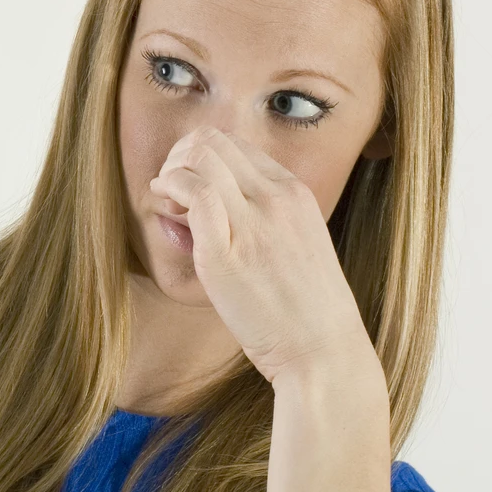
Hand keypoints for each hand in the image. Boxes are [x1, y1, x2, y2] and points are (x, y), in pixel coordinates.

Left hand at [148, 126, 372, 383]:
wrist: (323, 351)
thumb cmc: (301, 311)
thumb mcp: (291, 248)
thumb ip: (253, 222)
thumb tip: (192, 209)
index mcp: (294, 193)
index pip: (236, 145)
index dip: (201, 157)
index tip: (189, 187)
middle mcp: (276, 199)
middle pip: (212, 140)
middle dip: (180, 155)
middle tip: (170, 189)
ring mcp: (253, 223)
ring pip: (199, 157)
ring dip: (171, 172)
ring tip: (168, 201)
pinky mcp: (226, 252)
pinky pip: (193, 194)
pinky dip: (170, 191)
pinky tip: (168, 211)